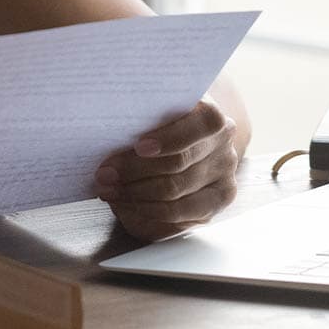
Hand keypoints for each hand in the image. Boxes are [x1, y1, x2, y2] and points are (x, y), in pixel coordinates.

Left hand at [95, 98, 239, 241]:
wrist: (186, 142)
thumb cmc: (161, 125)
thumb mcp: (154, 112)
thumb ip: (144, 117)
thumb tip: (113, 137)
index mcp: (212, 118)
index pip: (201, 126)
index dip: (169, 138)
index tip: (139, 146)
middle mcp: (223, 149)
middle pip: (179, 164)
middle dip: (135, 170)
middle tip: (105, 173)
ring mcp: (223, 179)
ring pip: (175, 193)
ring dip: (134, 193)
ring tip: (108, 190)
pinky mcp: (213, 206)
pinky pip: (177, 216)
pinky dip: (145, 210)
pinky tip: (126, 203)